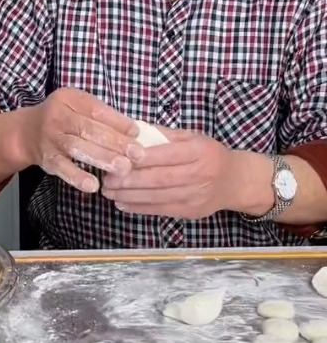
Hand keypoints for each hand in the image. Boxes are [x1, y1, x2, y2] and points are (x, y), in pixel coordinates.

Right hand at [17, 88, 137, 192]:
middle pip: (88, 129)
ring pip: (77, 148)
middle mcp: (57, 116)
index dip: (117, 122)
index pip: (96, 110)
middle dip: (115, 142)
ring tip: (123, 168)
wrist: (27, 132)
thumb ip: (101, 115)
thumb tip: (133, 132)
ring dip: (102, 159)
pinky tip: (93, 185)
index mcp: (69, 99)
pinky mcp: (47, 159)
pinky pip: (63, 168)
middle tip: (138, 155)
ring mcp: (50, 138)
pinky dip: (77, 177)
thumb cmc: (64, 118)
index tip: (137, 133)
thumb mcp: (78, 106)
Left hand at [101, 129, 245, 218]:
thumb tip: (133, 131)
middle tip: (107, 178)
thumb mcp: (193, 137)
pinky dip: (139, 207)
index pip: (169, 154)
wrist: (235, 181)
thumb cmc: (209, 154)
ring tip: (109, 191)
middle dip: (130, 179)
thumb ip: (165, 135)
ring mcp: (195, 196)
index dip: (145, 157)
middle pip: (160, 178)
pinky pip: (160, 210)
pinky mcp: (190, 212)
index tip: (122, 155)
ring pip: (157, 197)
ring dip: (129, 195)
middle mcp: (199, 174)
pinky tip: (122, 203)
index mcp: (200, 152)